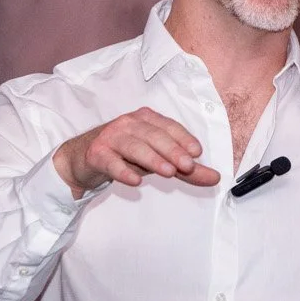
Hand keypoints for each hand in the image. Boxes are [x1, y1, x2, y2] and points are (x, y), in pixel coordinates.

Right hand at [52, 108, 220, 196]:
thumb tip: (215, 178)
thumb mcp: (158, 159)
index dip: (183, 139)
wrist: (83, 157)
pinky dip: (123, 170)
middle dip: (173, 150)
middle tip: (188, 166)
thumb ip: (186, 169)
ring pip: (134, 146)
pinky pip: (110, 161)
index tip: (197, 153)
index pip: (169, 127)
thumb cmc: (126, 154)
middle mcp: (129, 124)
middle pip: (154, 136)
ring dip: (152, 159)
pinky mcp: (96, 154)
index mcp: (147, 119)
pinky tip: (135, 181)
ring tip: (168, 172)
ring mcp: (111, 137)